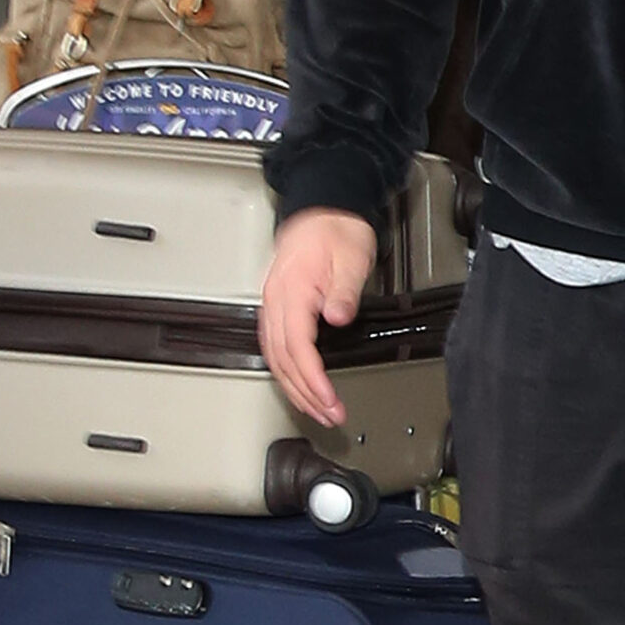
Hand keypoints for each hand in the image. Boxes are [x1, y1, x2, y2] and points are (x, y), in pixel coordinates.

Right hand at [259, 208, 379, 427]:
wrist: (322, 210)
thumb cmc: (336, 231)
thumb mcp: (351, 258)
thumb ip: (343, 291)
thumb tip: (337, 317)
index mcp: (292, 290)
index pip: (297, 346)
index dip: (312, 378)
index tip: (327, 399)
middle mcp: (276, 300)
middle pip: (283, 360)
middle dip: (305, 394)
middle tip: (328, 414)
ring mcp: (273, 304)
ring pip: (275, 358)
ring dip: (295, 388)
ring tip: (317, 409)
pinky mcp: (278, 307)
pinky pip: (275, 347)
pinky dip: (287, 372)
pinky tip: (299, 385)